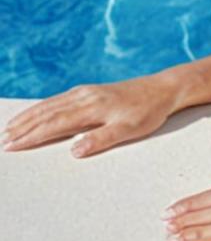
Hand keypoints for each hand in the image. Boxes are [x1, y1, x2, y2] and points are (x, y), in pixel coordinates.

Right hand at [3, 75, 180, 156]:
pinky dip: (43, 106)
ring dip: (30, 116)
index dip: (31, 135)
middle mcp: (85, 96)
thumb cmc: (149, 111)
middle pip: (47, 112)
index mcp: (92, 107)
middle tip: (3, 139)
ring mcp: (87, 92)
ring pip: (51, 104)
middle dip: (23, 126)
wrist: (164, 89)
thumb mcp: (130, 129)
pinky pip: (60, 99)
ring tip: (11, 126)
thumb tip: (75, 151)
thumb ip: (102, 139)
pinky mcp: (91, 91)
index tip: (12, 145)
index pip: (54, 123)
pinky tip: (37, 112)